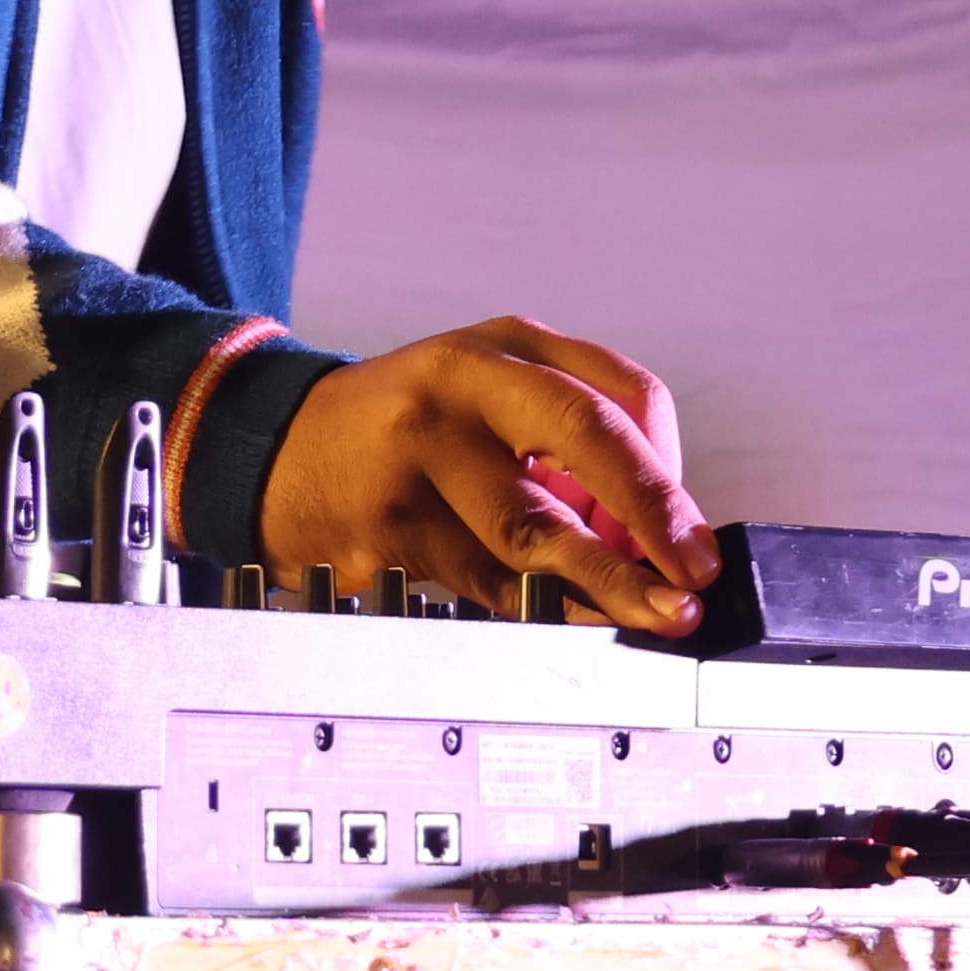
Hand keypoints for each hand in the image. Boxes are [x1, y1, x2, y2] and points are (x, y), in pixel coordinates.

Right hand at [259, 315, 719, 628]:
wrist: (277, 451)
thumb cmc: (401, 430)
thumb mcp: (486, 401)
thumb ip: (568, 451)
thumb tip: (650, 540)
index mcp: (506, 347)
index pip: (622, 393)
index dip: (667, 471)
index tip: (691, 533)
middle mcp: (465, 382)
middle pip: (582, 433)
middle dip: (651, 510)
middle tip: (692, 571)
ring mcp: (421, 449)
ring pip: (532, 522)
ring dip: (606, 578)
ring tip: (652, 613)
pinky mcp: (390, 519)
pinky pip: (483, 579)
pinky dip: (537, 608)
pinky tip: (571, 622)